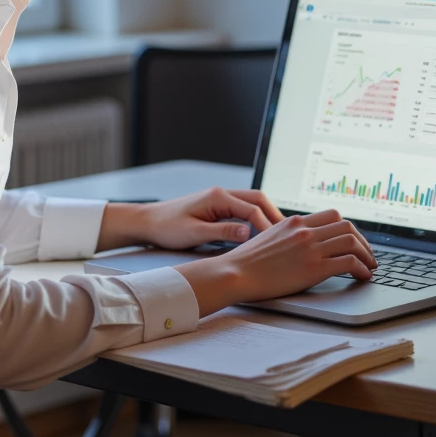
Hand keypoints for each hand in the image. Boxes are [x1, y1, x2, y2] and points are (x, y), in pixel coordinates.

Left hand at [138, 186, 284, 248]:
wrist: (149, 221)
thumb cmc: (167, 227)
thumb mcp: (194, 233)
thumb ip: (222, 232)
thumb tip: (247, 233)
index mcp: (217, 197)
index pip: (252, 209)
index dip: (266, 226)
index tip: (276, 242)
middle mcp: (222, 194)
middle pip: (258, 199)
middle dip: (273, 216)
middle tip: (287, 235)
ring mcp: (220, 198)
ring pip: (252, 202)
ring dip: (266, 216)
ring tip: (278, 235)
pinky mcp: (218, 206)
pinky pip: (243, 208)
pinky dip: (255, 218)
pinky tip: (260, 233)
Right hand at [174, 207, 376, 318]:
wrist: (235, 273)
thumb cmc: (246, 262)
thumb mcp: (268, 238)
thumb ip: (287, 236)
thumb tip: (301, 243)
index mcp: (294, 222)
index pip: (332, 216)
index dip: (349, 229)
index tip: (353, 241)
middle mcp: (304, 231)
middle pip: (347, 226)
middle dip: (363, 241)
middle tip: (367, 255)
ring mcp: (310, 248)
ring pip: (352, 241)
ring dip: (366, 255)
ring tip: (369, 267)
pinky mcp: (314, 267)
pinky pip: (349, 262)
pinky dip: (362, 269)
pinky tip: (363, 276)